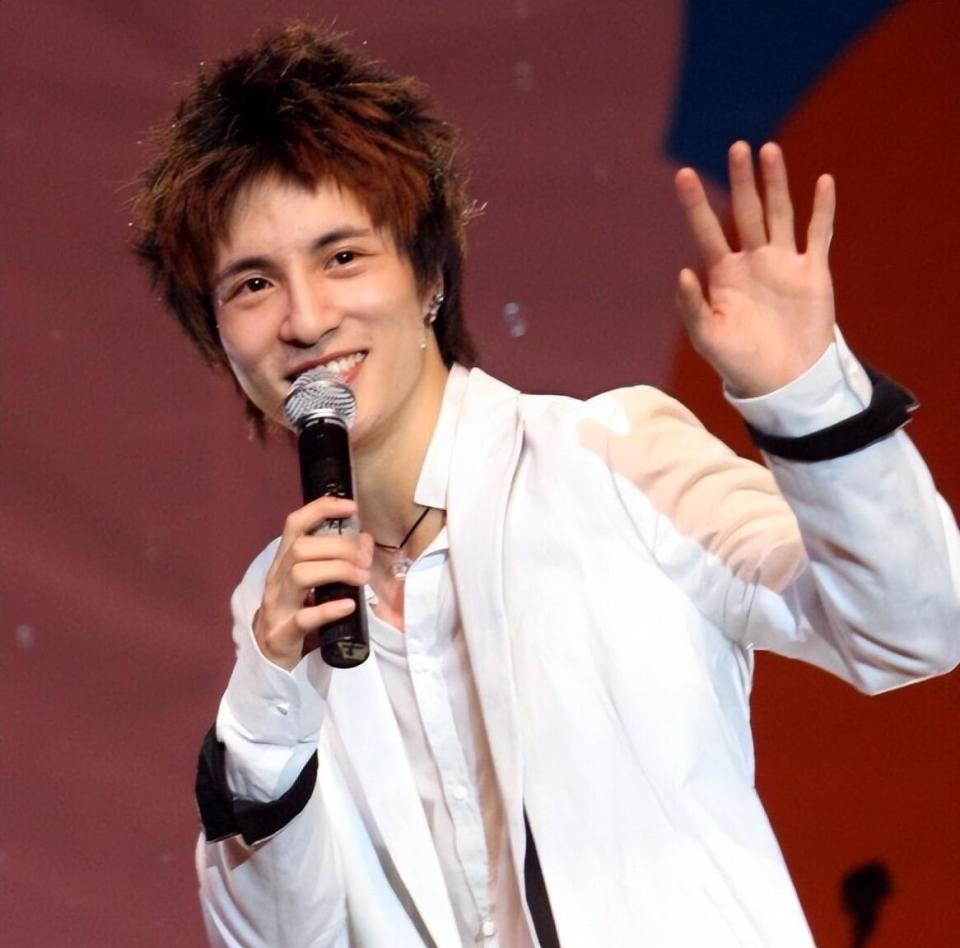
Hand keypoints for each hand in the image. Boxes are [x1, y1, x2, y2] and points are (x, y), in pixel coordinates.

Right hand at [253, 496, 372, 670]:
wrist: (269, 658)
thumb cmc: (295, 613)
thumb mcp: (313, 583)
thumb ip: (335, 561)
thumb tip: (365, 542)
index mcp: (283, 562)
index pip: (295, 524)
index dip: (320, 509)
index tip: (351, 507)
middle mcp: (276, 579)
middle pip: (301, 548)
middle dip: (339, 547)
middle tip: (365, 560)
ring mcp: (276, 606)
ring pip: (300, 574)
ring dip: (337, 571)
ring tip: (361, 578)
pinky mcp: (282, 634)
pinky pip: (303, 618)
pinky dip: (328, 609)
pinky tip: (348, 605)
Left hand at [675, 141, 835, 396]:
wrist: (783, 380)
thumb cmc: (739, 362)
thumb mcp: (708, 338)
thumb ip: (692, 307)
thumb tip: (683, 272)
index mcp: (723, 275)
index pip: (706, 230)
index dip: (696, 204)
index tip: (683, 174)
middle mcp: (752, 262)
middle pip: (746, 212)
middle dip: (741, 181)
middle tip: (737, 148)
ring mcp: (783, 264)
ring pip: (779, 214)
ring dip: (776, 184)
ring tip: (769, 151)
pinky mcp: (813, 272)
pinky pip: (818, 234)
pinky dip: (822, 209)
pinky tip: (822, 181)